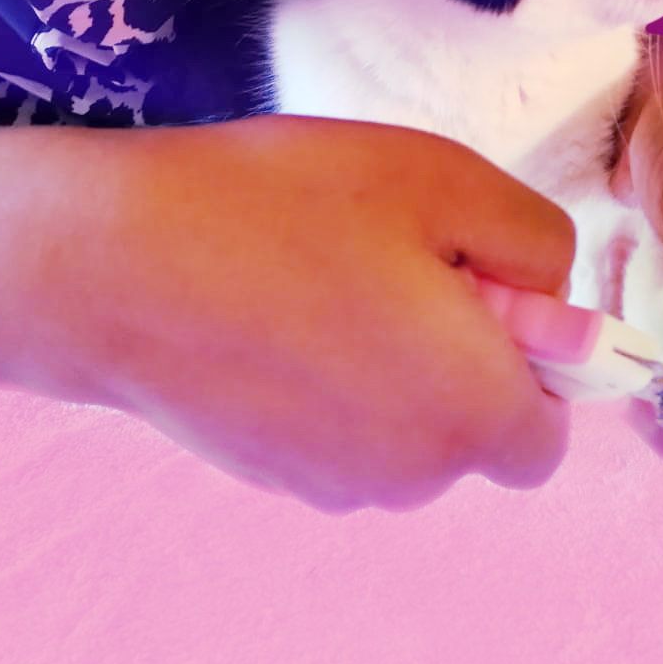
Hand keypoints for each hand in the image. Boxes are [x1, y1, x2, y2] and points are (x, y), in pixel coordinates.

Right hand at [9, 116, 575, 513]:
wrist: (111, 262)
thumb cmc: (284, 208)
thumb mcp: (442, 179)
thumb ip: (535, 240)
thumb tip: (549, 291)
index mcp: (470, 414)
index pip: (550, 428)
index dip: (535, 352)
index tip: (477, 279)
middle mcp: (407, 475)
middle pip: (475, 429)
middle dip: (461, 354)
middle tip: (396, 258)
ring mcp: (326, 483)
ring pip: (403, 429)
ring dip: (393, 367)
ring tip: (324, 273)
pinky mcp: (264, 473)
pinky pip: (337, 430)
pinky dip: (329, 382)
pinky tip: (275, 308)